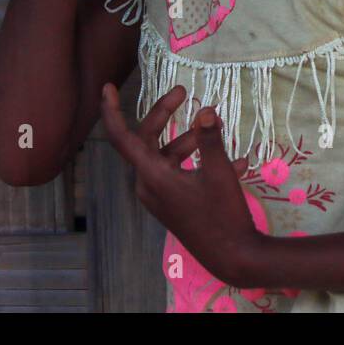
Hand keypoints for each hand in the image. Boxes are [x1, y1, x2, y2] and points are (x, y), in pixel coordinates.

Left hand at [101, 82, 261, 287]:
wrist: (233, 257)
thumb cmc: (223, 214)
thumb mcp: (219, 173)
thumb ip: (210, 139)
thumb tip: (205, 110)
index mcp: (152, 176)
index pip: (122, 137)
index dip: (111, 111)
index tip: (108, 87)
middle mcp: (149, 185)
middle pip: (147, 140)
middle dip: (164, 115)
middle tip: (182, 92)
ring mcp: (159, 196)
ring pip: (165, 156)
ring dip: (188, 140)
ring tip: (214, 130)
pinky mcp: (172, 204)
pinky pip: (178, 173)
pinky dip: (197, 162)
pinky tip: (235, 162)